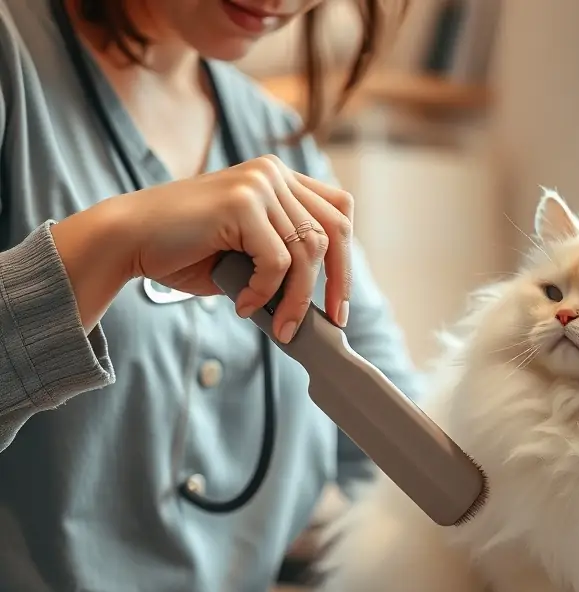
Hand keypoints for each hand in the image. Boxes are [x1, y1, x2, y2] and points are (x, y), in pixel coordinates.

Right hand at [52, 155, 351, 341]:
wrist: (128, 240)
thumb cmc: (184, 252)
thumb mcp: (248, 254)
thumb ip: (286, 262)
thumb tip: (325, 304)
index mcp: (278, 177)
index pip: (337, 212)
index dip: (346, 259)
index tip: (338, 303)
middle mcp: (273, 172)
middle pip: (333, 231)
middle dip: (336, 282)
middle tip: (329, 323)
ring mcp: (259, 182)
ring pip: (307, 252)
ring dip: (296, 299)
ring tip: (279, 326)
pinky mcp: (242, 202)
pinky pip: (278, 261)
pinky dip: (266, 292)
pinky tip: (244, 305)